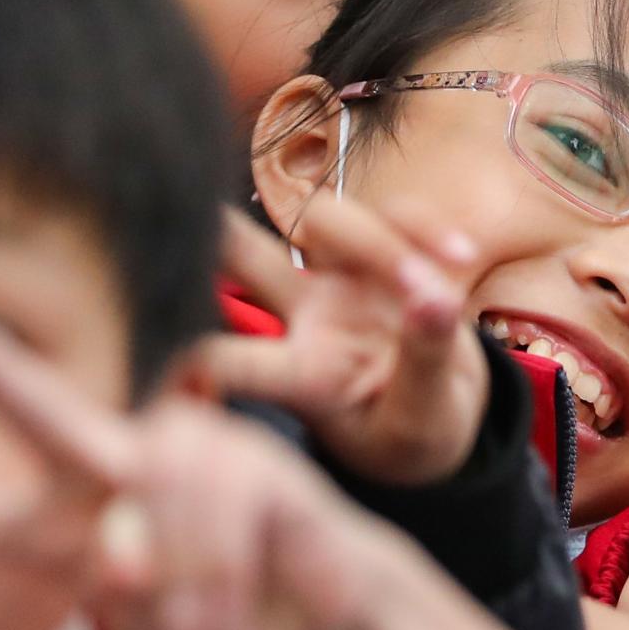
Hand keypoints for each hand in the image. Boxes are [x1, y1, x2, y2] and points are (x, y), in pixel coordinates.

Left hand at [0, 310, 404, 629]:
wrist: (321, 625)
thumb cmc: (213, 619)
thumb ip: (122, 598)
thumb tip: (125, 551)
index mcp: (64, 523)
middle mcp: (118, 468)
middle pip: (49, 414)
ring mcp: (194, 457)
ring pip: (160, 512)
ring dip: (184, 584)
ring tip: (203, 612)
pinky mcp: (263, 467)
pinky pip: (227, 523)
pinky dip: (228, 576)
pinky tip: (246, 588)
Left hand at [198, 200, 488, 489]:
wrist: (445, 412)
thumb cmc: (416, 431)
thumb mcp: (424, 419)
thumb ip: (426, 359)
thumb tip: (436, 298)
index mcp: (302, 377)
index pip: (238, 360)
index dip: (195, 352)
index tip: (167, 345)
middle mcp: (306, 319)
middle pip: (244, 255)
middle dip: (215, 225)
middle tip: (190, 198)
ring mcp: (343, 281)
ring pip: (327, 220)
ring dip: (379, 242)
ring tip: (436, 287)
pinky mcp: (386, 257)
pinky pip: (397, 213)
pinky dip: (427, 227)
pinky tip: (461, 256)